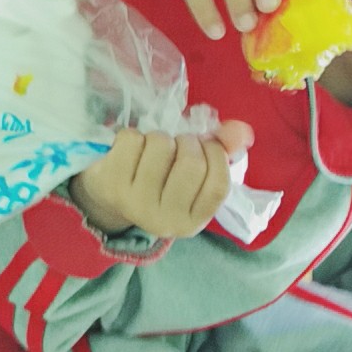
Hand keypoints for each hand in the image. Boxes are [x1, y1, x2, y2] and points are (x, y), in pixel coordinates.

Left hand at [71, 124, 251, 238]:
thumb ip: (223, 149)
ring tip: (152, 151)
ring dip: (159, 137)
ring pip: (161, 145)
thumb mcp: (194, 172)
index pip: (219, 182)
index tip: (203, 148)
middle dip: (186, 142)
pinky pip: (132, 140)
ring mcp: (137, 205)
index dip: (215, 154)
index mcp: (193, 220)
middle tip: (176, 148)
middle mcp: (166, 220)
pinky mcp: (112, 185)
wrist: (108, 195)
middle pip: (191, 162)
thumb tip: (243, 131)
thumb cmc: (160, 178)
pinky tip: (130, 152)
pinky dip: (133, 135)